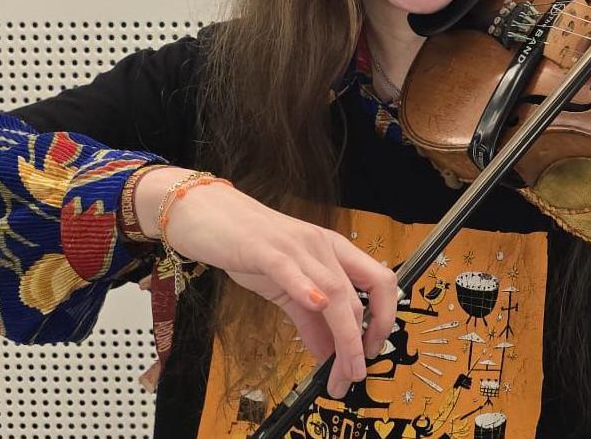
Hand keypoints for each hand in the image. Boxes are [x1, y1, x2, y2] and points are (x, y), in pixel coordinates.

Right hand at [135, 167, 396, 398]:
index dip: (384, 319)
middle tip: (351, 376)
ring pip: (333, 291)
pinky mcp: (264, 248)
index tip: (371, 353)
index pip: (379, 283)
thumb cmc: (247, 246)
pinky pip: (290, 268)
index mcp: (333, 251)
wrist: (206, 214)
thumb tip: (328, 353)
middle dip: (358, 345)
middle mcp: (322, 246)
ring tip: (340, 369)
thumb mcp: (284, 287)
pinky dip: (306, 288)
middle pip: (355, 298)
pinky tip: (315, 305)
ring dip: (343, 336)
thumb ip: (309, 319)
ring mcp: (296, 246)